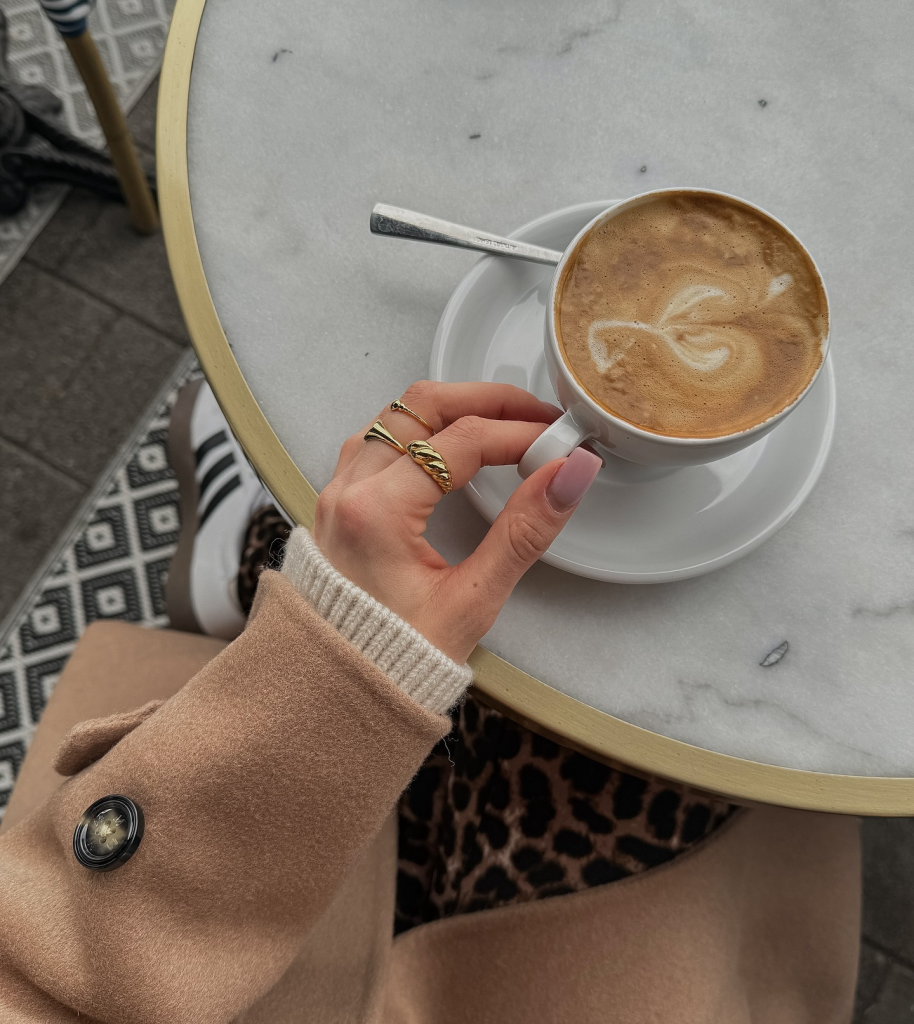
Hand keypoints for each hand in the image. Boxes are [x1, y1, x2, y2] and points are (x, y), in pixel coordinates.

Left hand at [313, 381, 601, 661]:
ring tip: (501, 422)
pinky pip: (378, 439)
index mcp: (377, 512)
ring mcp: (337, 492)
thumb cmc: (397, 657)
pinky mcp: (338, 502)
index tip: (558, 442)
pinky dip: (420, 428)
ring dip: (450, 408)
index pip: (462, 441)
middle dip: (486, 400)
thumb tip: (569, 475)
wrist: (338, 689)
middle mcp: (348, 490)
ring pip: (395, 415)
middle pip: (421, 405)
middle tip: (536, 414)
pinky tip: (450, 443)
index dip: (519, 432)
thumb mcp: (473, 600)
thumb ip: (524, 532)